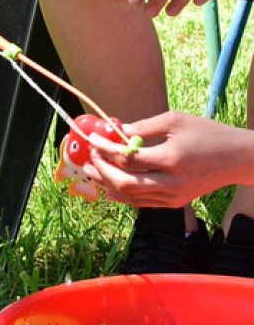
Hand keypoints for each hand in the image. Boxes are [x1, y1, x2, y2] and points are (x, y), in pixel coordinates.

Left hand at [82, 111, 253, 207]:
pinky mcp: (174, 203)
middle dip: (101, 169)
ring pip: (130, 196)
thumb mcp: (175, 120)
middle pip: (124, 182)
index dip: (104, 148)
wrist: (236, 159)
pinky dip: (123, 195)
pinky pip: (142, 203)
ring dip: (106, 183)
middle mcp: (171, 183)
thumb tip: (115, 132)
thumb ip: (142, 127)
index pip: (127, 158)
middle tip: (89, 157)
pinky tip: (108, 187)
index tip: (91, 139)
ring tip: (91, 171)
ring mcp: (173, 197)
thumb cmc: (206, 134)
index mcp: (172, 159)